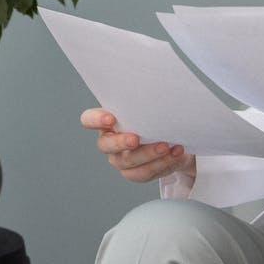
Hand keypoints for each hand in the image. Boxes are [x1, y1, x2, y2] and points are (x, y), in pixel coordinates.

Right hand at [80, 108, 195, 184]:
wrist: (171, 139)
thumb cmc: (154, 118)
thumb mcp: (147, 108)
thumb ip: (143, 103)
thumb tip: (155, 90)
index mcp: (105, 122)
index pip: (89, 119)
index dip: (96, 120)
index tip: (111, 118)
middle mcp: (108, 142)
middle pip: (105, 145)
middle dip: (121, 142)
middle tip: (136, 139)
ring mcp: (119, 160)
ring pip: (128, 161)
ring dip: (148, 154)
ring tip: (166, 146)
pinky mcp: (134, 173)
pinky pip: (144, 172)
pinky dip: (162, 163)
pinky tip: (175, 153)